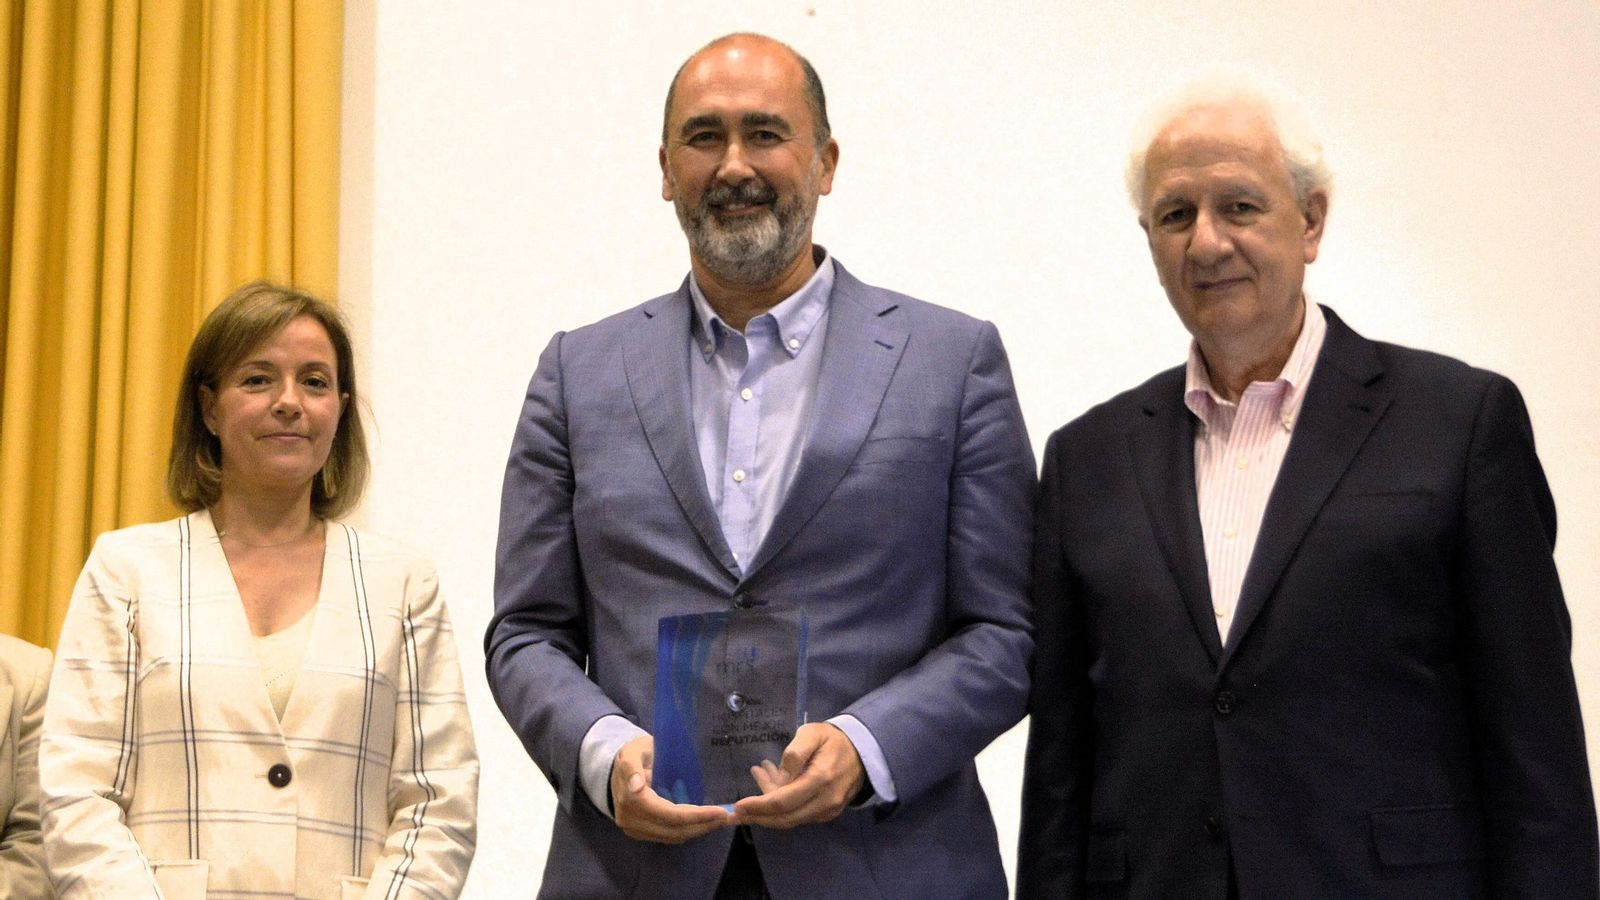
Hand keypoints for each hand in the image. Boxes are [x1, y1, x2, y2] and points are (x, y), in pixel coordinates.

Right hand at [610, 734, 731, 842]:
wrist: (615, 768)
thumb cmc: (632, 754)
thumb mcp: (632, 751)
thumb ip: (632, 767)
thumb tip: (636, 787)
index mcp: (631, 799)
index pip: (670, 815)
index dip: (697, 816)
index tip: (720, 812)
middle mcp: (630, 819)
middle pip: (674, 830)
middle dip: (702, 825)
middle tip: (726, 817)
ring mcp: (633, 829)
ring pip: (672, 837)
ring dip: (697, 830)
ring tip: (718, 820)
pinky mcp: (638, 833)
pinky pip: (666, 837)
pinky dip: (686, 831)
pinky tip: (701, 823)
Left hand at [732, 723, 866, 828]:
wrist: (863, 751)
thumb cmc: (832, 739)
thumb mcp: (813, 733)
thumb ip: (796, 751)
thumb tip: (782, 775)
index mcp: (820, 779)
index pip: (783, 802)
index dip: (758, 806)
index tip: (737, 807)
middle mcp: (825, 801)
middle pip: (784, 818)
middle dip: (757, 816)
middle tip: (735, 813)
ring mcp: (828, 810)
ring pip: (791, 818)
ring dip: (768, 807)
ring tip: (758, 776)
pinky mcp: (828, 813)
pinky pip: (800, 815)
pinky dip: (782, 805)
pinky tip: (773, 783)